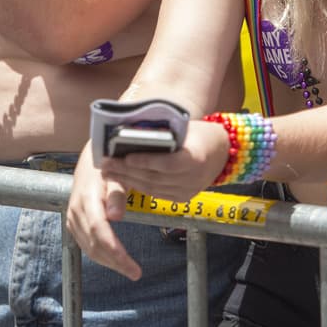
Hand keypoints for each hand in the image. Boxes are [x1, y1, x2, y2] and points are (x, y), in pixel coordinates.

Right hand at [66, 142, 142, 280]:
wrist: (89, 161)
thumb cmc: (107, 167)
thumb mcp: (116, 175)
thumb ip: (117, 194)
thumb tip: (116, 217)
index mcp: (87, 198)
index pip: (99, 230)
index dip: (115, 251)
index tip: (131, 266)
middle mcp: (76, 210)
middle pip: (94, 244)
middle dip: (115, 262)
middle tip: (136, 273)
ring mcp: (72, 217)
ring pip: (89, 248)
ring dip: (108, 261)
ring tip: (128, 269)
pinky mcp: (73, 222)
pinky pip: (85, 244)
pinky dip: (100, 255)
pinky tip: (113, 259)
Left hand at [98, 119, 228, 202]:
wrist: (222, 152)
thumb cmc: (199, 135)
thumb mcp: (185, 128)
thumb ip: (163, 134)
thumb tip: (130, 134)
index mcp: (196, 157)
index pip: (167, 163)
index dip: (146, 161)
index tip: (126, 156)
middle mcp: (193, 178)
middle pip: (154, 177)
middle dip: (126, 171)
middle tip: (105, 164)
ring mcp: (188, 191)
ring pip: (152, 188)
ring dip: (127, 181)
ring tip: (108, 172)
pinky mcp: (182, 198)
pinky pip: (156, 193)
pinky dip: (138, 186)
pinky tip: (124, 179)